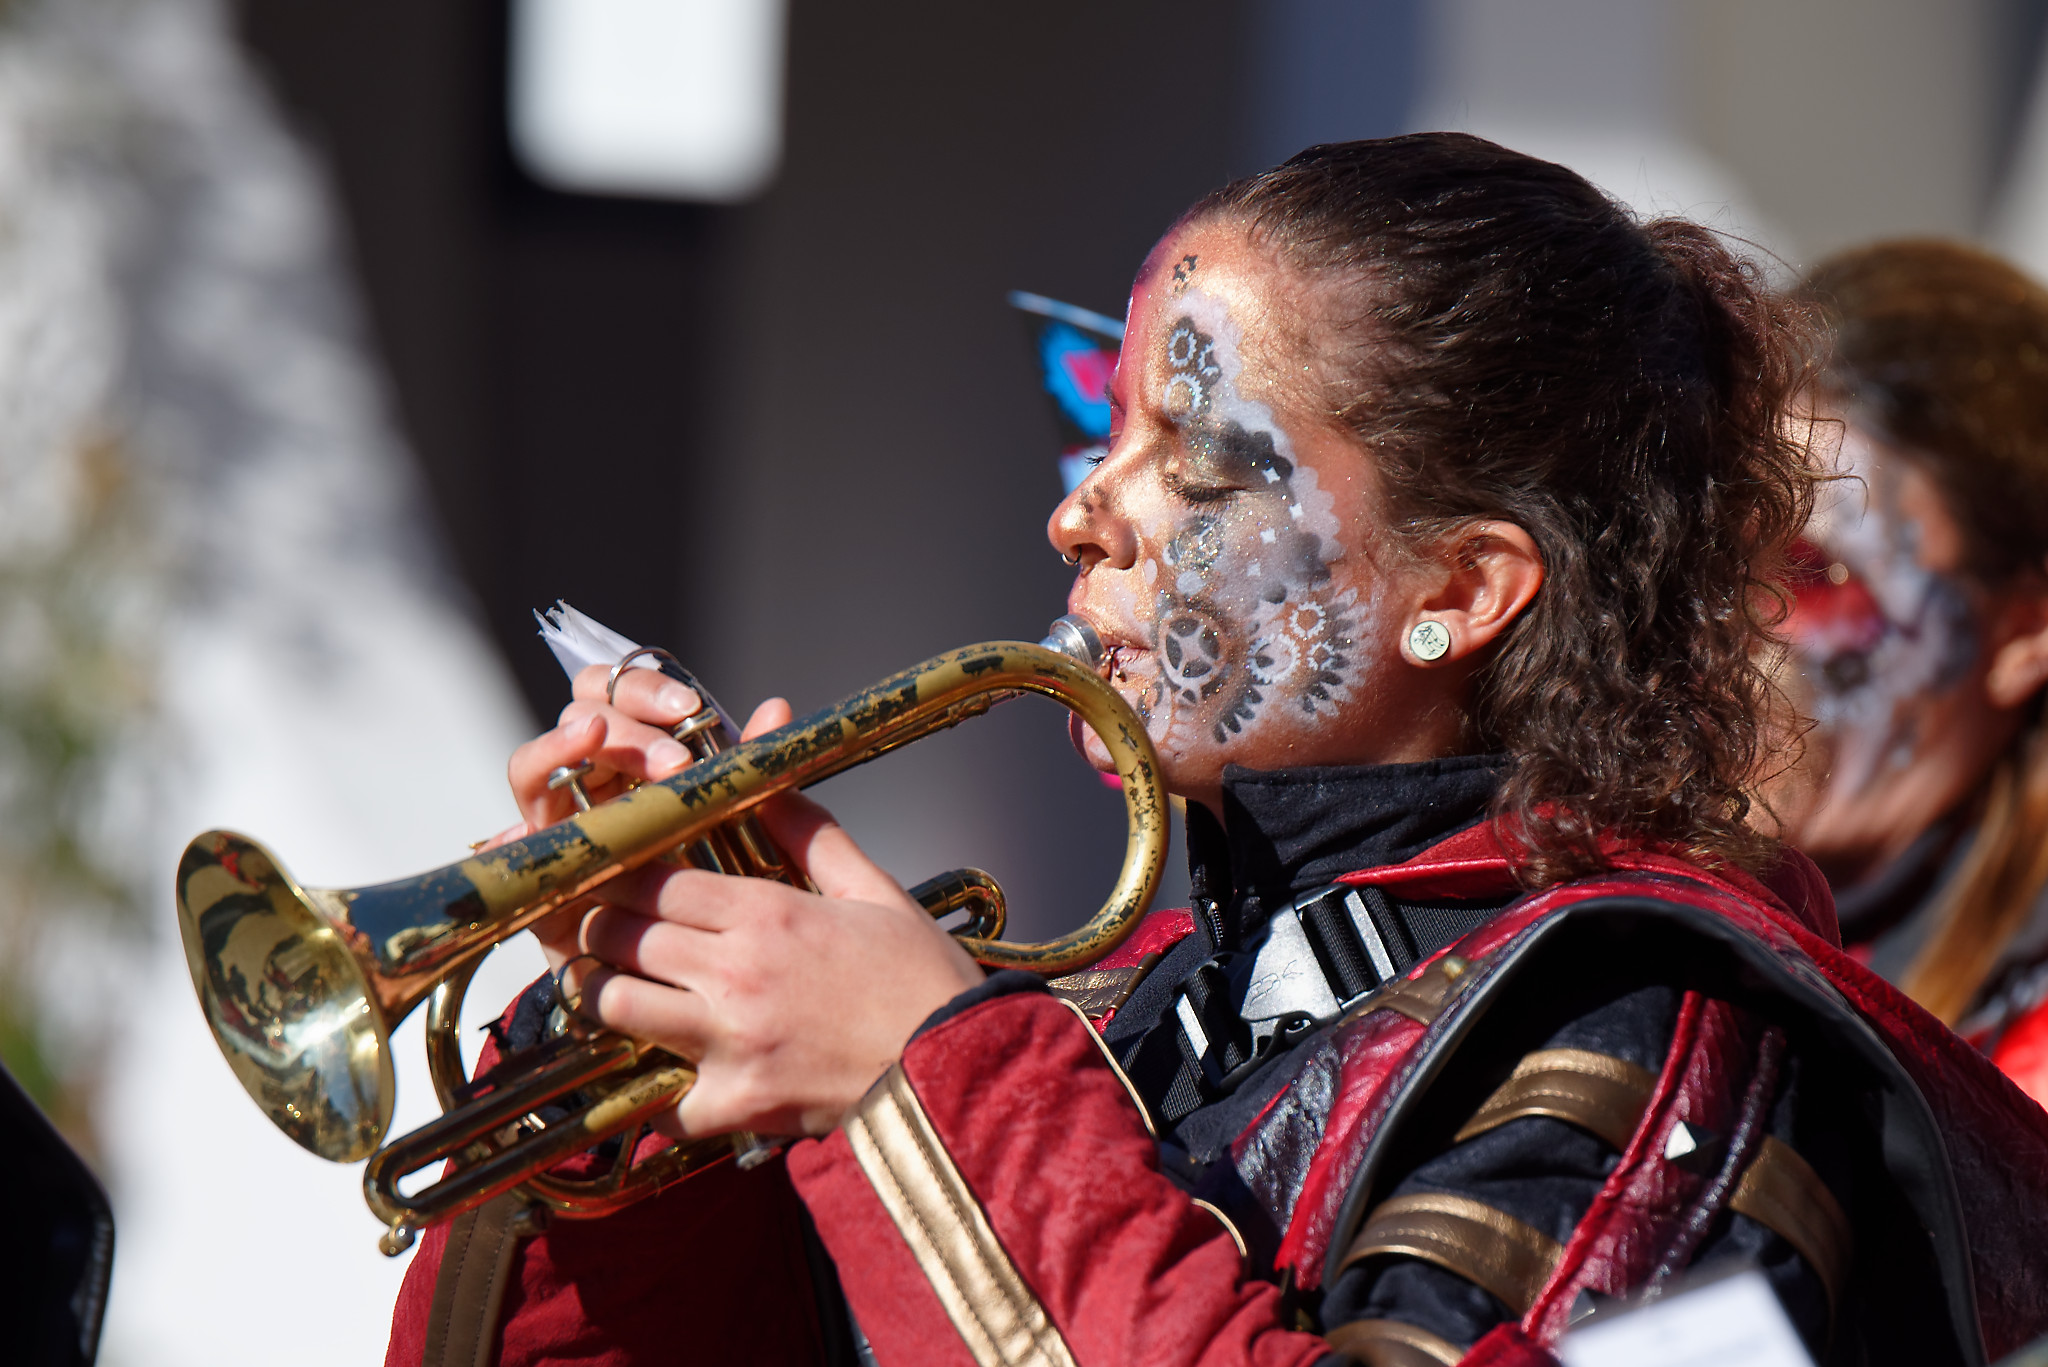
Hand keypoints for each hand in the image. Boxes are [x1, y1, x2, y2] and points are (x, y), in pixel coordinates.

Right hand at [503, 665, 736, 967]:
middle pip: (578, 713)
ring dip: (564, 749)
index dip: (647, 688)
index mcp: (638, 751)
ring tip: (595, 744)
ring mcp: (560, 821)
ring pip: (534, 765)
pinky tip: (522, 833)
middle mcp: (593, 777)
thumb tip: (775, 707)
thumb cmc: (719, 879)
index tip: (691, 711)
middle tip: (674, 763)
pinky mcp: (542, 875)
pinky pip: (509, 847)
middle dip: (625, 726)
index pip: (620, 689)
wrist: (697, 965)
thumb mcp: (740, 820)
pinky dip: (509, 836)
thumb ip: (751, 763)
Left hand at [564, 772, 986, 1138]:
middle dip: (603, 929)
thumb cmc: (922, 979)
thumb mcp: (874, 890)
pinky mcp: (735, 1104)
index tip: (610, 873)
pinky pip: (658, 1102)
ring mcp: (729, 1042)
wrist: (959, 1068)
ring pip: (617, 1008)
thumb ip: (810, 834)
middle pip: (619, 936)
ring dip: (608, 996)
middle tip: (606, 929)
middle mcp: (735, 973)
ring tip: (621, 990)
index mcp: (767, 913)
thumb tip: (770, 784)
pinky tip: (666, 1078)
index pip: (651, 880)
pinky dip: (653, 1093)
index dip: (620, 874)